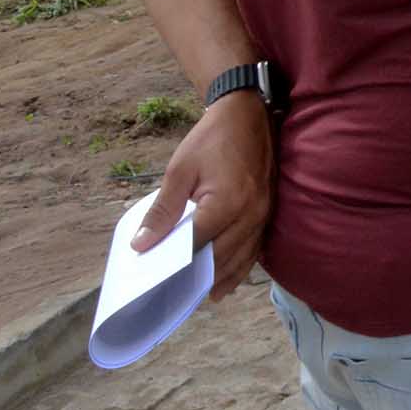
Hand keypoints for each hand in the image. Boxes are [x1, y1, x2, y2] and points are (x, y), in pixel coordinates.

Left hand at [136, 92, 273, 300]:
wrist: (248, 114)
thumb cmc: (211, 139)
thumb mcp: (179, 170)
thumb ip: (162, 211)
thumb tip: (141, 245)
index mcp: (227, 202)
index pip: (196, 244)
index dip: (173, 263)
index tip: (152, 278)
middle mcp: (251, 214)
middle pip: (220, 258)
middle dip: (195, 277)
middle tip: (169, 294)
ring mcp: (264, 215)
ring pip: (240, 260)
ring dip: (218, 279)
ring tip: (194, 295)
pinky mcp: (268, 213)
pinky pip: (254, 250)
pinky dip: (238, 269)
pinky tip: (222, 282)